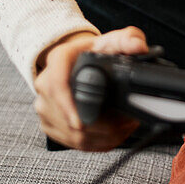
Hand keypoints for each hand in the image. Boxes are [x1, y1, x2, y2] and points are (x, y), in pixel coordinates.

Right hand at [33, 25, 148, 150]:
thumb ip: (128, 40)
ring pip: (72, 134)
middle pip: (67, 116)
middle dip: (100, 126)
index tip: (81, 123)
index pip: (57, 83)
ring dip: (101, 137)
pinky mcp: (49, 124)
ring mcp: (45, 106)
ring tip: (125, 128)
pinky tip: (113, 136)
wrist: (77, 61)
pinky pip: (71, 142)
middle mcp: (45, 83)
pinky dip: (95, 143)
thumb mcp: (112, 40)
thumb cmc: (94, 51)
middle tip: (126, 122)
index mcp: (58, 59)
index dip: (68, 105)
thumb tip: (139, 47)